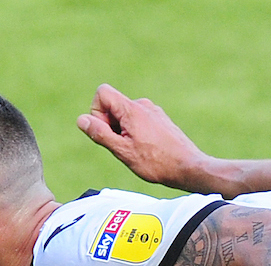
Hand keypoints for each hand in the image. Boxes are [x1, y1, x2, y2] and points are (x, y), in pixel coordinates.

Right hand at [77, 84, 215, 191]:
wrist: (188, 167)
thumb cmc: (157, 162)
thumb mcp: (122, 151)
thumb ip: (100, 134)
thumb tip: (82, 120)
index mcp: (132, 109)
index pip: (102, 93)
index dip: (97, 113)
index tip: (108, 133)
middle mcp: (143, 105)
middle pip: (112, 105)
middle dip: (110, 125)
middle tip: (122, 146)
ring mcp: (153, 111)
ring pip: (125, 115)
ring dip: (122, 131)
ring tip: (136, 150)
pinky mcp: (160, 119)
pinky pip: (138, 120)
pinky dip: (135, 133)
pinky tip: (146, 149)